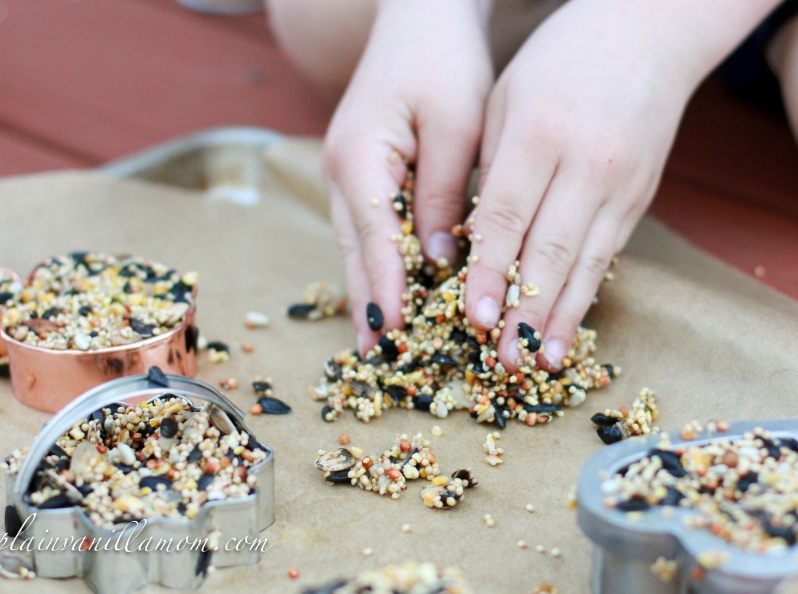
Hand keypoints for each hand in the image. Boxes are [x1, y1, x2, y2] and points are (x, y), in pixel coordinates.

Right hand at [324, 1, 492, 351]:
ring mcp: (346, 174)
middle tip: (379, 355)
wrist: (420, 19)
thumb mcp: (455, 125)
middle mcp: (342, 171)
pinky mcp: (363, 175)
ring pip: (358, 244)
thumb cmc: (443, 62)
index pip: (374, 236)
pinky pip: (369, 229)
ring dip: (371, 289)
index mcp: (360, 156)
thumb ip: (445, 194)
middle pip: (355, 249)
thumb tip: (439, 259)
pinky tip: (393, 290)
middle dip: (368, 303)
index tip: (395, 332)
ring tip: (382, 337)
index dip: (387, 287)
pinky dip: (380, 263)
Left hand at [464, 1, 695, 369]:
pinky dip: (587, 291)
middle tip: (505, 361)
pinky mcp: (640, 196)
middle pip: (549, 252)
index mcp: (538, 135)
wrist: (649, 33)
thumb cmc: (560, 59)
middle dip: (525, 313)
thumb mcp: (507, 98)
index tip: (473, 319)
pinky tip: (572, 323)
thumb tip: (477, 240)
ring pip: (585, 262)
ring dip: (561, 318)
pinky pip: (608, 252)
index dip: (489, 275)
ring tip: (543, 362)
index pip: (507, 219)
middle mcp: (585, 165)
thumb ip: (492, 168)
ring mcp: (621, 184)